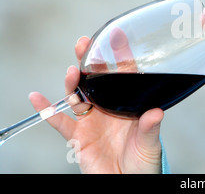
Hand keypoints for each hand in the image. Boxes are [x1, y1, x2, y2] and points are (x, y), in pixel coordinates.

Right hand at [29, 32, 164, 173]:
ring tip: (72, 72)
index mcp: (128, 104)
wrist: (127, 183)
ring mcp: (91, 120)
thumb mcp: (150, 144)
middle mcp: (108, 108)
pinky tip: (37, 98)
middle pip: (96, 79)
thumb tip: (156, 112)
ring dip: (72, 83)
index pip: (123, 76)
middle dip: (89, 61)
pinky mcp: (78, 136)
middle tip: (84, 44)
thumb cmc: (143, 161)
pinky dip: (47, 110)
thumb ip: (150, 127)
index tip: (116, 36)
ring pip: (78, 95)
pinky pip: (59, 121)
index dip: (119, 56)